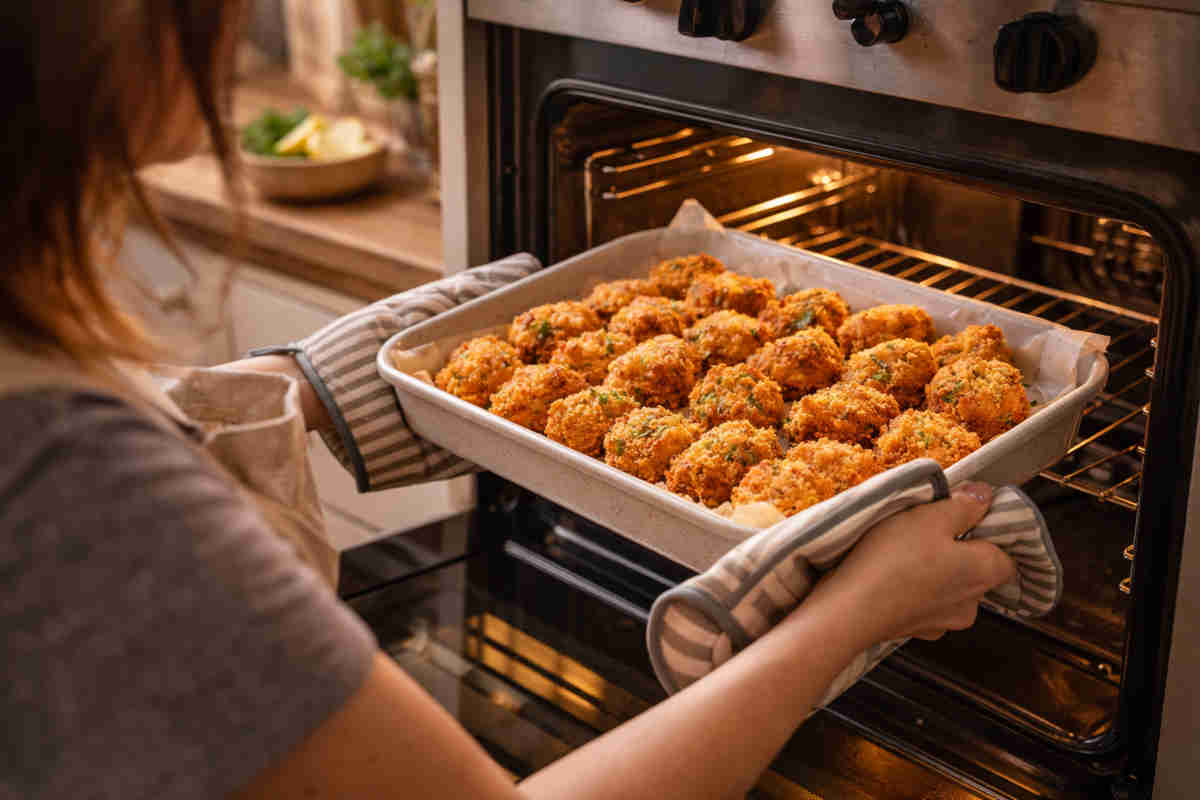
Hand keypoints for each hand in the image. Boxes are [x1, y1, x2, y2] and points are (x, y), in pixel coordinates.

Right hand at [807, 482, 1017, 647]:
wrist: (850, 610)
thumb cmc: (892, 560)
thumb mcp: (928, 517)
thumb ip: (964, 506)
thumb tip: (985, 496)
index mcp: (984, 571)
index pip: (1007, 552)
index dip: (988, 532)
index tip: (964, 516)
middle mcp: (973, 602)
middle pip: (976, 569)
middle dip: (957, 550)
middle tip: (926, 530)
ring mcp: (945, 622)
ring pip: (950, 587)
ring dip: (935, 571)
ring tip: (903, 553)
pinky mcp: (919, 631)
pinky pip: (926, 603)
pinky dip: (916, 590)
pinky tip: (893, 577)